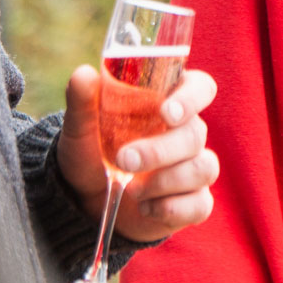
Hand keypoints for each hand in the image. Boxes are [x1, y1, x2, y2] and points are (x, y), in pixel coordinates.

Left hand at [57, 65, 219, 242]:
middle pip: (196, 133)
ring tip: (131, 189)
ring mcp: (193, 167)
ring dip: (166, 181)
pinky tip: (145, 208)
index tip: (166, 112)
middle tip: (125, 160)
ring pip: (203, 168)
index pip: (200, 88)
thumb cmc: (91, 154)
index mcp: (168, 102)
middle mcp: (187, 132)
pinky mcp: (192, 201)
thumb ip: (83, 102)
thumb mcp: (80, 129)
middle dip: (160, 150)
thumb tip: (84, 75)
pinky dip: (172, 208)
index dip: (192, 97)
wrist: (85, 200)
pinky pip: (200, 205)